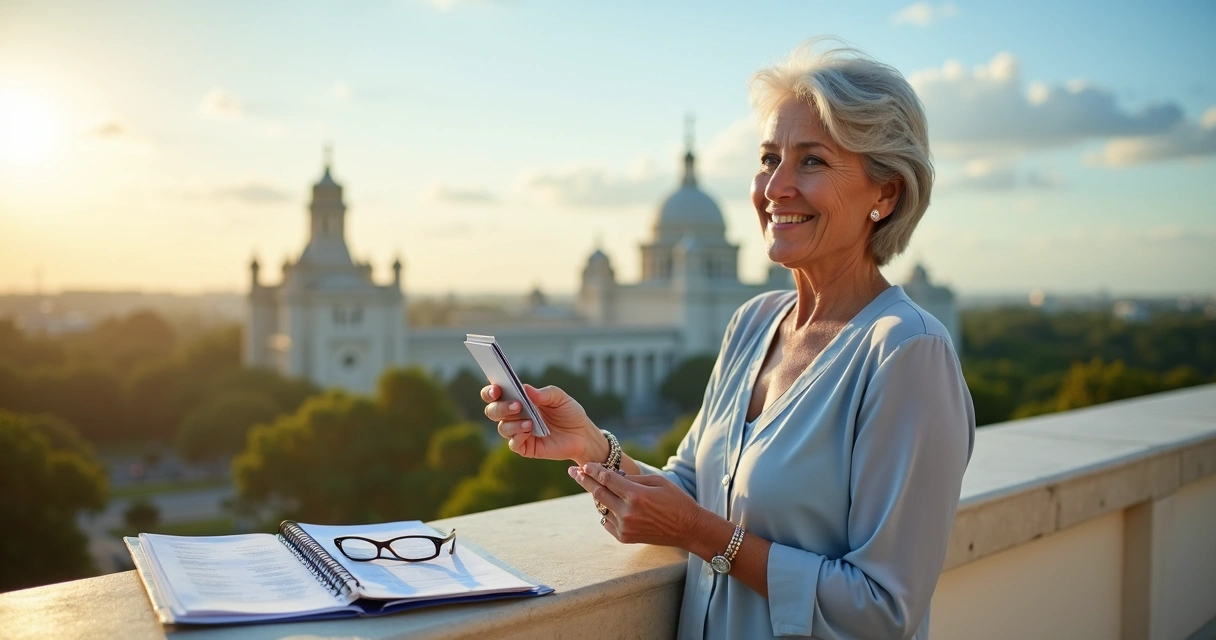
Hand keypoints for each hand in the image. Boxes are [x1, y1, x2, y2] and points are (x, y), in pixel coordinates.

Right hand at [481, 384, 603, 463]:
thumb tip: (525, 389)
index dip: (490, 391)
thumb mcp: (561, 398)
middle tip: (516, 405)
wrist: (582, 435)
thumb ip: (545, 393)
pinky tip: (529, 431)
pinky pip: (513, 443)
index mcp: (518, 399)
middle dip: (500, 407)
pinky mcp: (525, 447)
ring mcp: (518, 432)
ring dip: (512, 423)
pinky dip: (517, 436)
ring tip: (529, 422)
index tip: (497, 389)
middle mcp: (514, 415)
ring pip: (502, 427)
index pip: (495, 394)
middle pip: (492, 411)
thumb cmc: (569, 413)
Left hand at [568, 463, 707, 548]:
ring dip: (597, 496)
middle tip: (573, 472)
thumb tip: (611, 475)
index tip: (584, 465)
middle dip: (585, 480)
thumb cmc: (676, 500)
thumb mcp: (657, 481)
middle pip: (598, 493)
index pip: (607, 479)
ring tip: (592, 485)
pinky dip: (606, 511)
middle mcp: (627, 512)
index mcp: (636, 495)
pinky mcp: (625, 537)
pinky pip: (606, 521)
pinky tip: (609, 504)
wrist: (688, 528)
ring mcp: (625, 527)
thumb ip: (632, 478)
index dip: (593, 470)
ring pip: (601, 507)